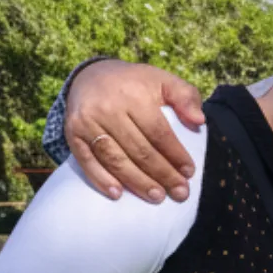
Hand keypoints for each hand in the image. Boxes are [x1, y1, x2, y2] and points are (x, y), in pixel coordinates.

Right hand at [65, 60, 204, 202]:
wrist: (90, 75)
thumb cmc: (134, 83)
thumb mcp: (163, 80)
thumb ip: (185, 96)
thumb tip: (199, 121)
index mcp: (133, 95)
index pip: (158, 132)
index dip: (175, 154)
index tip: (189, 172)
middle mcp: (108, 109)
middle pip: (138, 150)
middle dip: (162, 174)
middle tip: (180, 193)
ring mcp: (87, 123)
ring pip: (115, 159)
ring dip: (137, 182)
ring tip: (157, 197)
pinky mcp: (72, 134)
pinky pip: (87, 161)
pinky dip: (101, 179)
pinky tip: (118, 194)